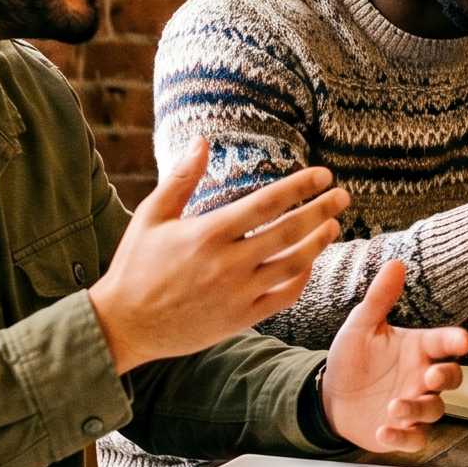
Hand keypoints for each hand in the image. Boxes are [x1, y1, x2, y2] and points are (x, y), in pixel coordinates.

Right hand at [88, 140, 349, 373]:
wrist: (123, 325)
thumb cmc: (135, 265)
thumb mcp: (151, 216)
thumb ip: (181, 178)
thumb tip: (202, 141)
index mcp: (207, 233)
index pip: (266, 203)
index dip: (300, 187)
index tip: (324, 175)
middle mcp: (227, 263)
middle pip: (289, 232)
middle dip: (321, 211)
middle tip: (343, 196)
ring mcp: (236, 294)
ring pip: (292, 265)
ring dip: (318, 243)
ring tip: (334, 226)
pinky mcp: (240, 319)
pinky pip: (283, 297)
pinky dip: (301, 279)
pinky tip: (309, 263)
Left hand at [322, 260, 467, 452]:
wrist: (329, 397)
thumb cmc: (351, 360)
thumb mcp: (360, 326)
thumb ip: (379, 299)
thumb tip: (395, 264)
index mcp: (417, 348)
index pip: (444, 342)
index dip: (455, 341)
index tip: (461, 341)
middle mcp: (421, 377)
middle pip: (453, 378)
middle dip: (447, 377)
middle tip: (430, 376)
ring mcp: (414, 404)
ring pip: (434, 409)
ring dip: (419, 409)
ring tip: (395, 406)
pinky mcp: (403, 430)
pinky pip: (415, 438)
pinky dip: (403, 437)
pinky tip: (385, 430)